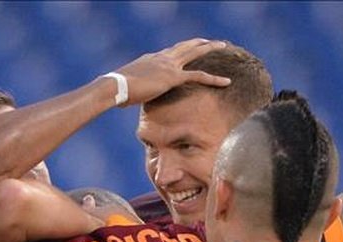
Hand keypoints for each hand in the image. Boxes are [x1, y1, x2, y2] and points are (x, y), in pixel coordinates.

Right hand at [113, 38, 230, 105]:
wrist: (116, 86)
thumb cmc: (116, 91)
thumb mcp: (126, 88)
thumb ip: (131, 90)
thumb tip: (123, 100)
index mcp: (150, 59)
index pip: (168, 52)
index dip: (178, 51)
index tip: (185, 50)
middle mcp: (161, 57)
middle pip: (184, 46)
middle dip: (197, 42)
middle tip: (208, 40)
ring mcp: (168, 65)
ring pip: (195, 52)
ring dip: (209, 47)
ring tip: (222, 45)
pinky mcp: (173, 76)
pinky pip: (199, 76)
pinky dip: (214, 79)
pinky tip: (226, 82)